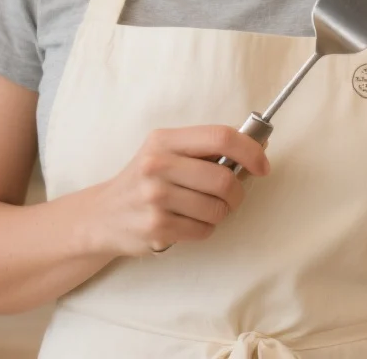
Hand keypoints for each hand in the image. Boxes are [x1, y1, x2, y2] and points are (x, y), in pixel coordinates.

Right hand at [92, 125, 269, 255]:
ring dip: (220, 213)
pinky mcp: (156, 228)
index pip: (220, 137)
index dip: (250, 150)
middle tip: (232, 195)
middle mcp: (157, 165)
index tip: (262, 164)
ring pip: (217, 208)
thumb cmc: (144, 179)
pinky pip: (204, 230)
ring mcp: (155, 198)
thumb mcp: (165, 151)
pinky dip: (205, 229)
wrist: (103, 215)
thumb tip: (258, 144)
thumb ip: (205, 148)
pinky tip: (188, 222)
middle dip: (238, 192)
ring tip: (202, 209)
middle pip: (224, 178)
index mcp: (165, 140)